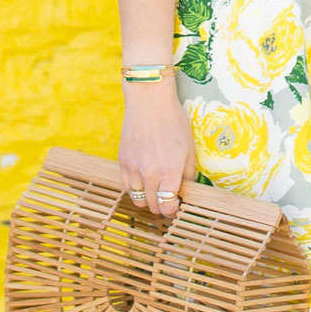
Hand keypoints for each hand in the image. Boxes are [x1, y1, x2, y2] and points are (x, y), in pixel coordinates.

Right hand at [118, 74, 195, 217]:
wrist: (149, 101)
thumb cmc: (173, 122)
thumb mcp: (188, 149)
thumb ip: (187, 175)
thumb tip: (185, 192)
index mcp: (170, 172)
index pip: (168, 207)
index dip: (173, 210)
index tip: (177, 205)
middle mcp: (150, 174)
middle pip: (153, 207)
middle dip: (162, 206)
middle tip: (168, 198)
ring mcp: (133, 169)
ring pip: (138, 200)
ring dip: (147, 200)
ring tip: (155, 191)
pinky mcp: (122, 162)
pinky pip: (127, 187)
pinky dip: (135, 190)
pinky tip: (144, 182)